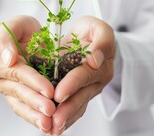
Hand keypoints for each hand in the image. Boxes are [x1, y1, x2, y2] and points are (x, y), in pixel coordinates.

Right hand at [0, 16, 55, 133]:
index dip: (35, 82)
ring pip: (21, 106)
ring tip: (49, 126)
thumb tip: (8, 58)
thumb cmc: (18, 30)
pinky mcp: (17, 98)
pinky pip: (25, 110)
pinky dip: (35, 119)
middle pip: (20, 93)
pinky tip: (48, 127)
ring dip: (34, 117)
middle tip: (51, 111)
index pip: (19, 73)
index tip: (49, 91)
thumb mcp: (15, 25)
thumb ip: (7, 40)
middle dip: (36, 103)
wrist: (18, 38)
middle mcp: (2, 79)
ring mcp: (9, 90)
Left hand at [50, 16, 115, 134]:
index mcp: (100, 63)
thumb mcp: (98, 27)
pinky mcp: (80, 95)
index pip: (84, 75)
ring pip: (77, 107)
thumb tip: (95, 59)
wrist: (89, 40)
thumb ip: (102, 40)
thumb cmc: (91, 32)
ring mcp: (89, 90)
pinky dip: (64, 120)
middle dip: (66, 109)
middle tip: (54, 120)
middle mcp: (96, 80)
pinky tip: (52, 129)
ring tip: (51, 129)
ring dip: (64, 119)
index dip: (71, 85)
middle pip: (81, 96)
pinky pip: (74, 110)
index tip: (58, 94)